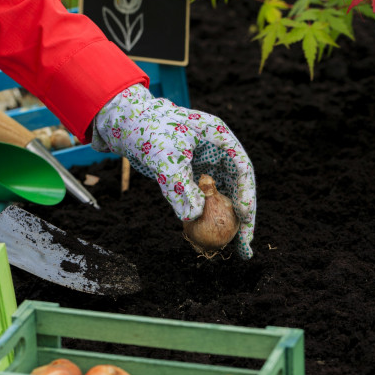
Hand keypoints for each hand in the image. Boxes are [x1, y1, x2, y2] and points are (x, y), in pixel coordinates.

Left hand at [92, 84, 255, 258]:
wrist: (127, 125)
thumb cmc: (148, 131)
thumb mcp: (165, 156)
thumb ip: (179, 184)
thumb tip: (192, 216)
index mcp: (219, 137)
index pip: (242, 168)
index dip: (247, 193)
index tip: (245, 216)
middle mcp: (217, 153)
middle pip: (238, 187)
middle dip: (243, 217)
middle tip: (246, 245)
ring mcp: (207, 166)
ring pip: (223, 197)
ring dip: (227, 222)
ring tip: (236, 249)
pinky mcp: (193, 178)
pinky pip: (204, 201)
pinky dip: (207, 218)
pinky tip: (209, 238)